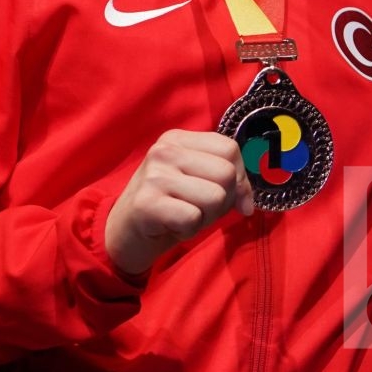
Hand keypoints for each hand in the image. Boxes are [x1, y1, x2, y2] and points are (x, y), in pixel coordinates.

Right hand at [104, 130, 255, 276]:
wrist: (123, 233)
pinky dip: (189, 230)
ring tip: (182, 215)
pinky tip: (170, 225)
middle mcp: (164, 150)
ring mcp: (154, 175)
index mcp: (178, 138)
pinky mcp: (146, 203)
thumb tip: (248, 203)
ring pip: (215, 197)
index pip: (230, 149)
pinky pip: (193, 218)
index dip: (238, 178)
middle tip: (196, 208)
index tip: (224, 195)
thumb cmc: (168, 206)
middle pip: (227, 173)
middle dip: (222, 200)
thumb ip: (228, 181)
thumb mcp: (199, 183)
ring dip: (205, 217)